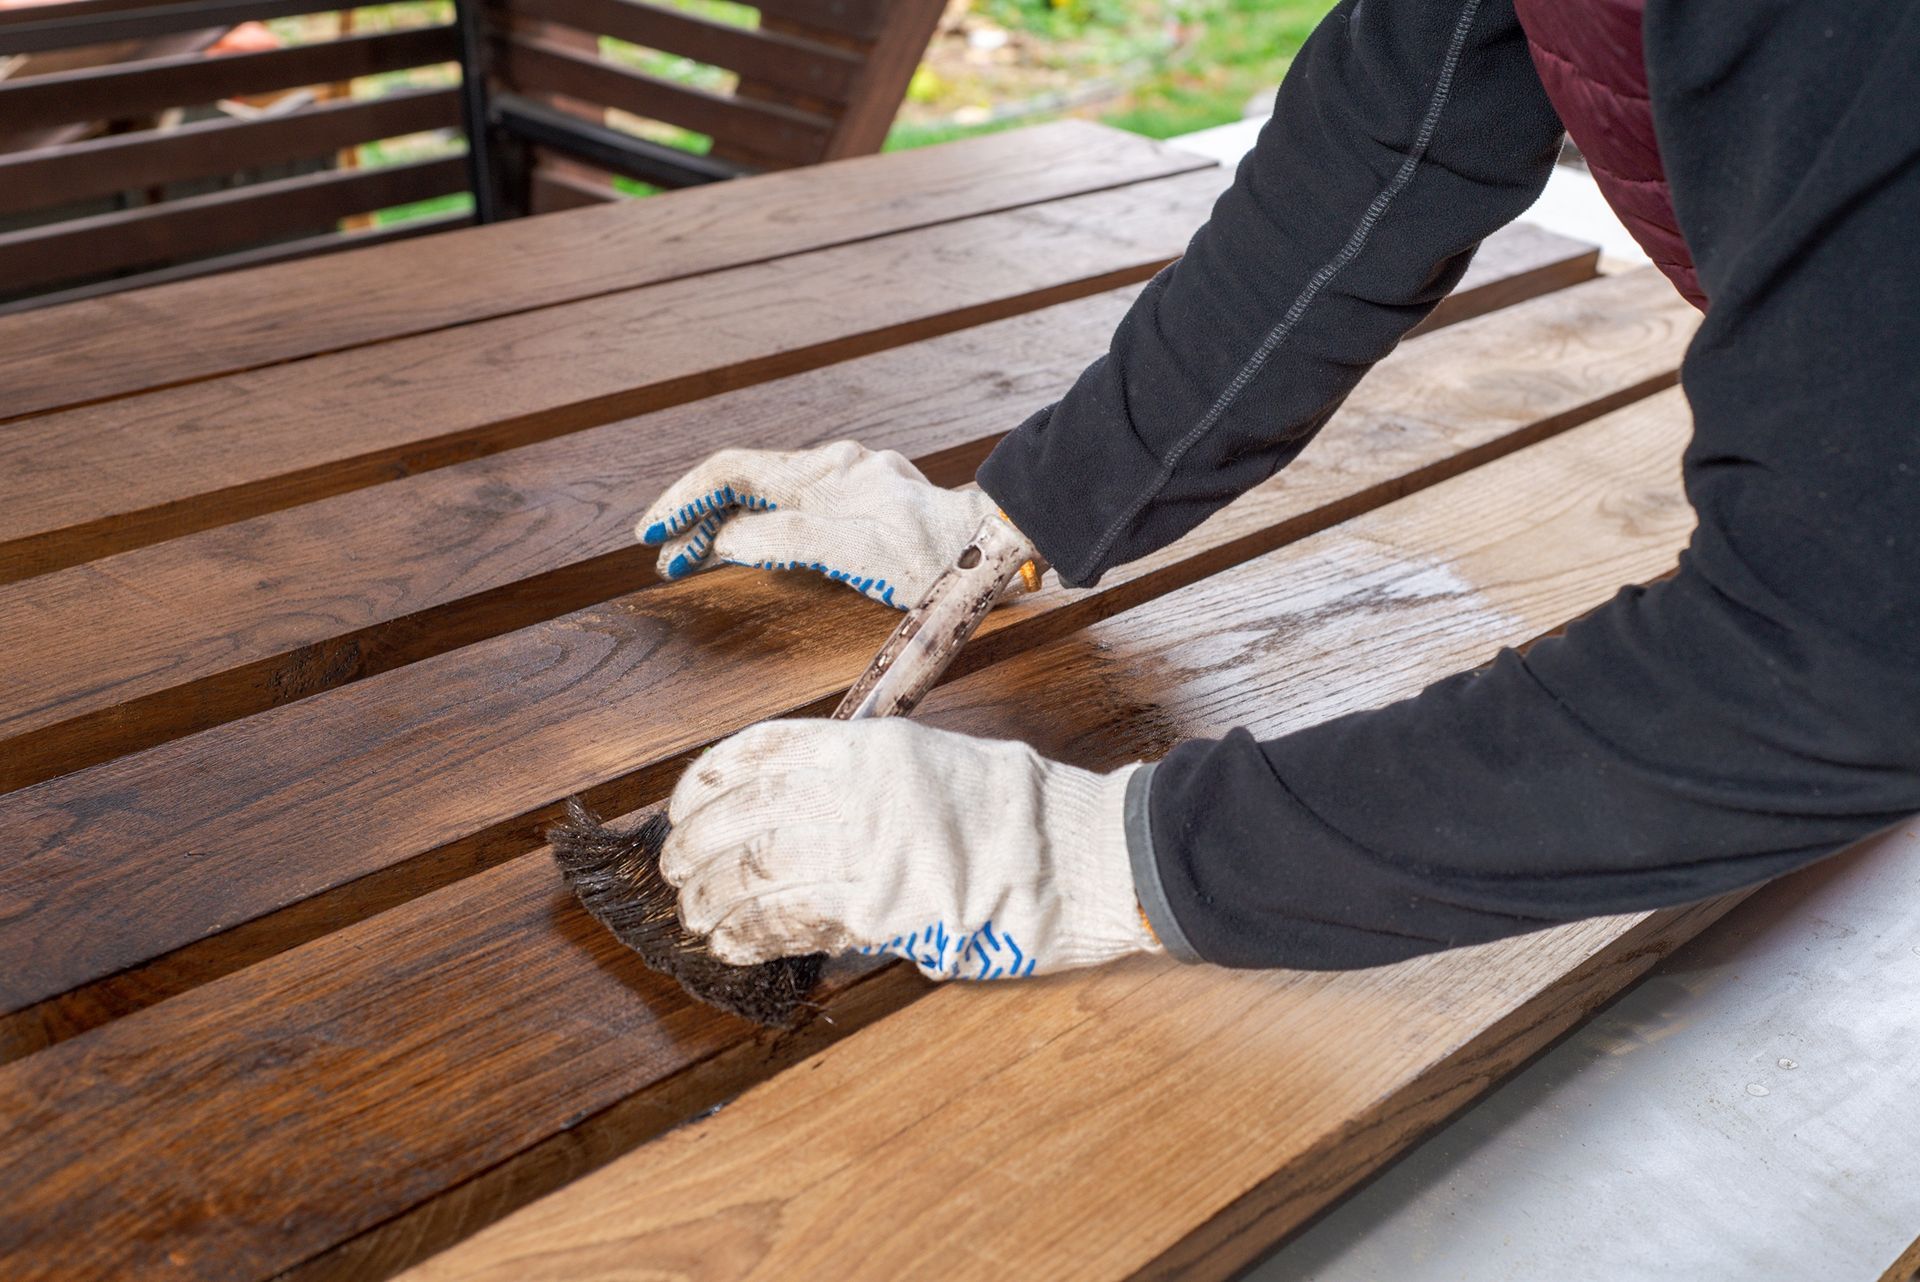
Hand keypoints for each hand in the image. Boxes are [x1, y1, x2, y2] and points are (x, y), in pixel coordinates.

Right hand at [637, 441, 1039, 608]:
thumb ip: (781, 537)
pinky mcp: (867, 497)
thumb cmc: (933, 556)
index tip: (653, 539)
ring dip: (723, 519)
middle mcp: (831, 466)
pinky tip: (751, 544)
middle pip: (740, 477)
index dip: (683, 505)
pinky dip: (759, 522)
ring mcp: (850, 478)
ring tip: (693, 553)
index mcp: (821, 473)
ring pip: (765, 489)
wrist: (997, 545)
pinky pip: (795, 503)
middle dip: (694, 512)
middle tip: (664, 552)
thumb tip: (725, 537)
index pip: (729, 474)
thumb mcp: (849, 551)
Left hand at [661, 719, 1159, 978]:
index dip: (705, 782)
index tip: (683, 806)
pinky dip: (749, 933)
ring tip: (697, 916)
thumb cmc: (1012, 809)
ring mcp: (874, 848)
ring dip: (711, 900)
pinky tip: (732, 942)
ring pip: (755, 871)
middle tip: (676, 872)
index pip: (759, 751)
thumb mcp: (930, 761)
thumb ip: (860, 777)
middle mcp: (863, 789)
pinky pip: (793, 919)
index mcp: (872, 745)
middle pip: (744, 814)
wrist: (1081, 852)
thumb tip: (792, 804)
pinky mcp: (886, 909)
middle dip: (694, 847)